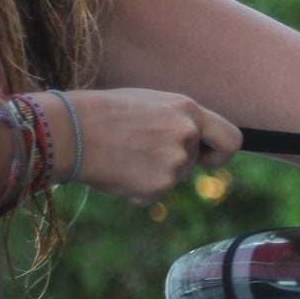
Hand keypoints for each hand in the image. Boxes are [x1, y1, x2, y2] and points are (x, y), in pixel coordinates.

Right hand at [46, 88, 240, 205]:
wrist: (68, 130)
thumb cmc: (103, 113)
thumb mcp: (150, 104)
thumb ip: (178, 122)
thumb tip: (195, 142)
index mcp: (188, 111)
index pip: (231, 138)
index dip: (222, 153)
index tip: (208, 159)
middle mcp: (187, 135)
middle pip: (195, 163)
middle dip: (179, 165)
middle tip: (148, 158)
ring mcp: (174, 162)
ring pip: (172, 178)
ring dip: (151, 173)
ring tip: (121, 155)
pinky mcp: (158, 186)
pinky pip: (152, 194)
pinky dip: (135, 189)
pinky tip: (115, 170)